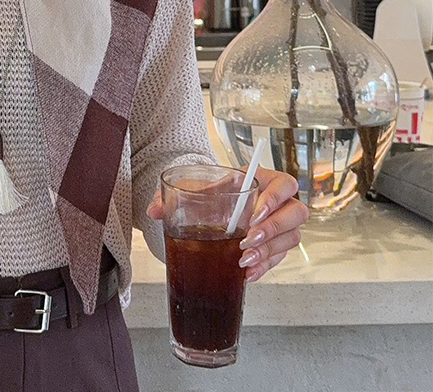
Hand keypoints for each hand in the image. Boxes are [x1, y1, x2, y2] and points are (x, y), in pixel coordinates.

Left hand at [146, 166, 308, 282]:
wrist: (209, 205)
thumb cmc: (208, 191)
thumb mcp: (193, 188)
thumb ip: (173, 195)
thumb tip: (154, 210)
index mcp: (262, 178)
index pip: (285, 184)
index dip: (275, 199)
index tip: (253, 214)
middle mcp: (277, 201)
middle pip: (296, 213)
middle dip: (273, 229)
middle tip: (248, 240)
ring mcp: (280, 224)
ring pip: (291, 238)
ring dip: (269, 251)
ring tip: (244, 259)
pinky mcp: (276, 246)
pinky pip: (280, 258)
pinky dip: (264, 266)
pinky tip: (247, 272)